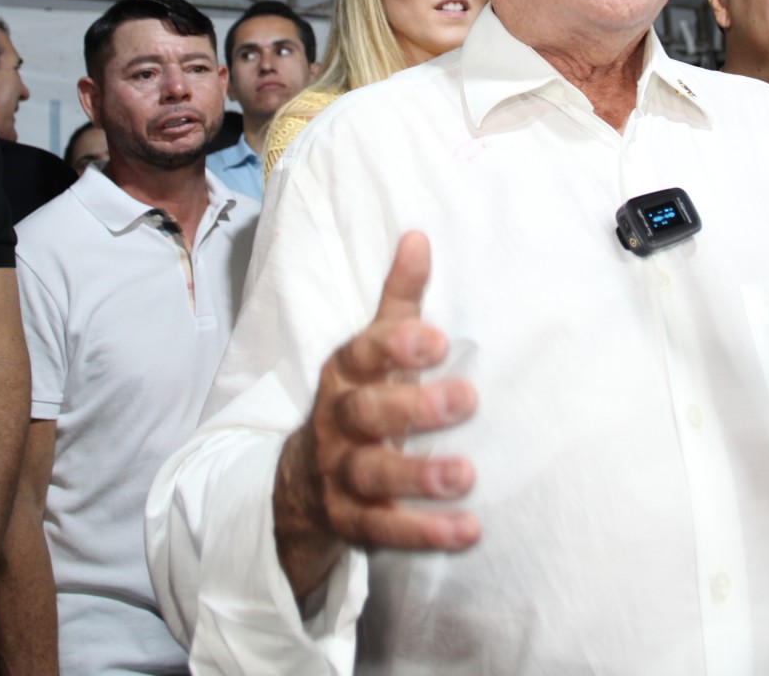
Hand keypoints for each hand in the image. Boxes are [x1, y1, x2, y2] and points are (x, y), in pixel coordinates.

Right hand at [273, 231, 478, 598]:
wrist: (301, 479)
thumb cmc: (357, 397)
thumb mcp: (370, 349)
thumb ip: (399, 301)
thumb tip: (419, 236)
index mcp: (344, 373)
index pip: (362, 354)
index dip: (395, 347)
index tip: (435, 340)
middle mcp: (336, 422)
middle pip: (365, 414)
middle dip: (414, 407)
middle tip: (467, 400)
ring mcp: (338, 475)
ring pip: (371, 475)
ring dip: (418, 476)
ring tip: (466, 475)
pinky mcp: (350, 521)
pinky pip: (383, 531)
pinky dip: (424, 533)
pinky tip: (468, 530)